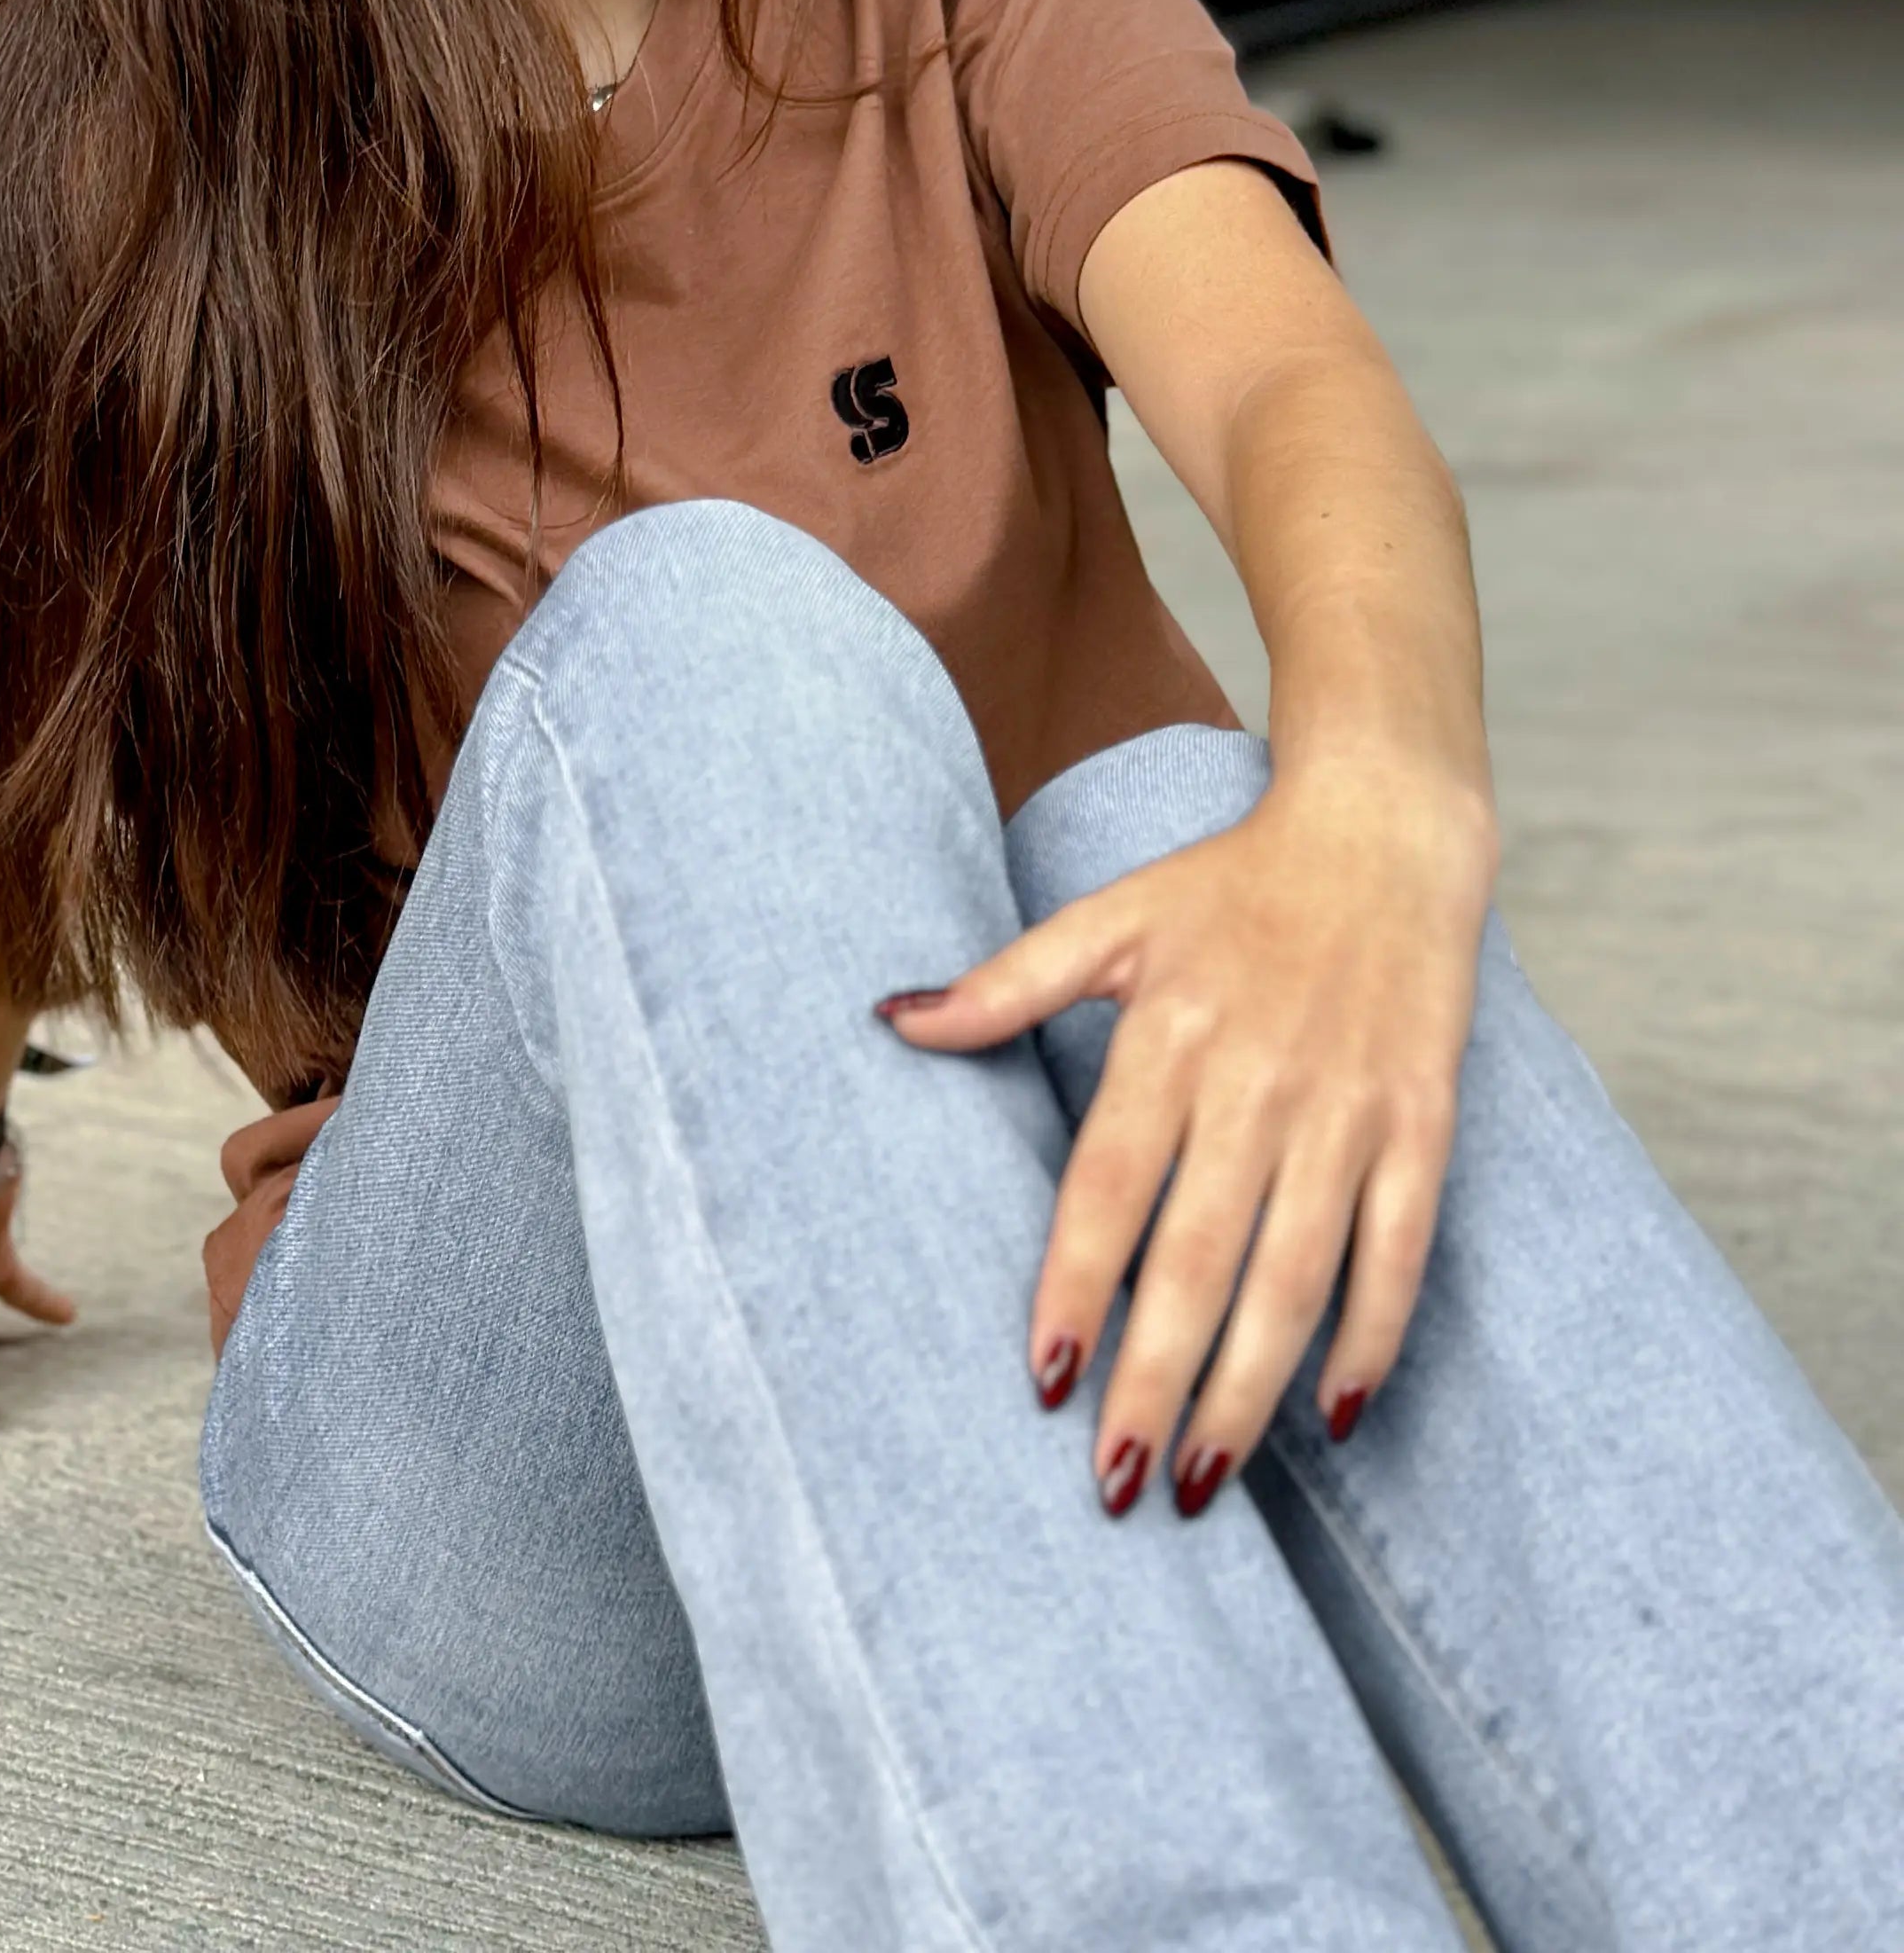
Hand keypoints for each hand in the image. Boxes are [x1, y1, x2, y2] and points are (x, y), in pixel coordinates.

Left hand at [880, 768, 1493, 1516]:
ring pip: (1295, 1275)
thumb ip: (1007, 982)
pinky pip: (1399, 1253)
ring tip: (1203, 1482)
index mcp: (1170, 1037)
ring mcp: (1345, 1111)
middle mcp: (1257, 1083)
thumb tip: (894, 1018)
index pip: (1109, 1187)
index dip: (1075, 1285)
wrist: (1383, 836)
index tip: (1043, 1380)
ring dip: (1250, 1388)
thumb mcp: (1110, 917)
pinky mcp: (1423, 1126)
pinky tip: (1333, 1414)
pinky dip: (1371, 1336)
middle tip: (1113, 1482)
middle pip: (1199, 1256)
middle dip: (1156, 1378)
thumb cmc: (1229, 886)